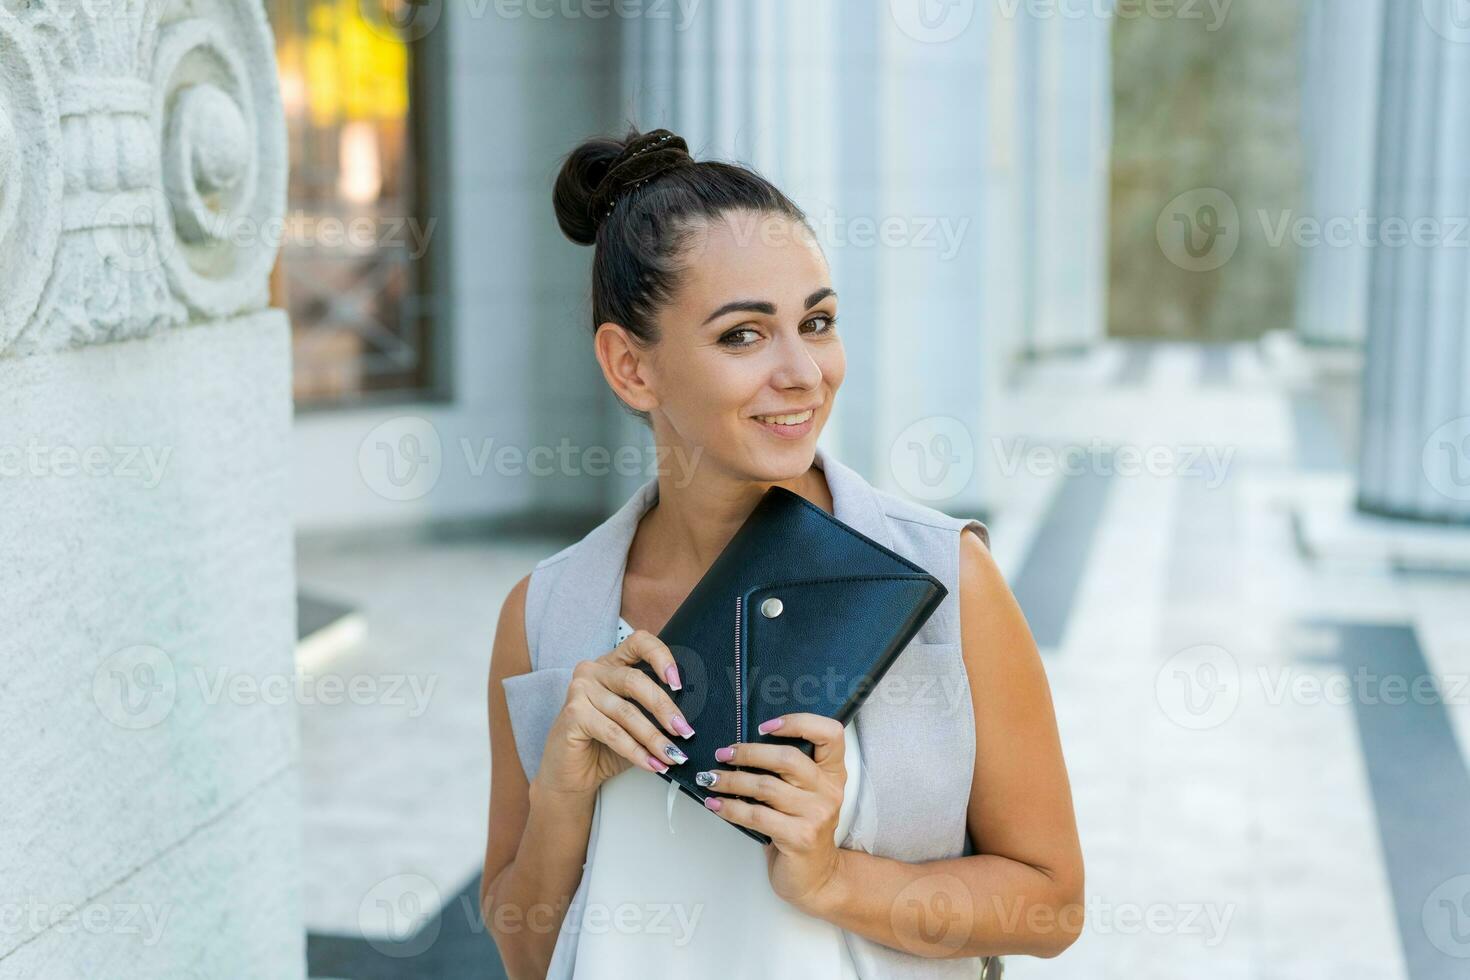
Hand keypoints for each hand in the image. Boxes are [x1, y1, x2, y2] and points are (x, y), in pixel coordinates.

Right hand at [533, 630, 694, 798]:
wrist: (571, 776)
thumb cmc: (604, 746)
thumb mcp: (634, 723)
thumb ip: (654, 712)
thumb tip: (687, 719)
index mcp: (612, 664)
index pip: (639, 642)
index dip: (661, 656)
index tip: (678, 682)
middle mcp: (593, 671)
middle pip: (636, 680)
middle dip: (665, 708)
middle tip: (684, 731)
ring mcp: (580, 690)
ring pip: (626, 712)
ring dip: (654, 738)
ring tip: (672, 756)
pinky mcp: (573, 714)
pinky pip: (613, 733)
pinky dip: (636, 751)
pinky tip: (651, 763)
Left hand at [695, 712, 847, 913]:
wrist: (817, 878)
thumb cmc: (802, 829)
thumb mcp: (805, 795)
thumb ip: (788, 771)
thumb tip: (741, 746)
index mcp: (833, 773)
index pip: (829, 733)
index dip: (798, 722)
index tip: (765, 726)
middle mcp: (829, 790)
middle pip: (788, 758)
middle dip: (748, 753)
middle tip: (723, 754)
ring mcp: (816, 815)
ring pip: (765, 786)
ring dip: (730, 780)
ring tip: (710, 779)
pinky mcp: (799, 837)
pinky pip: (756, 815)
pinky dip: (730, 807)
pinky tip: (715, 804)